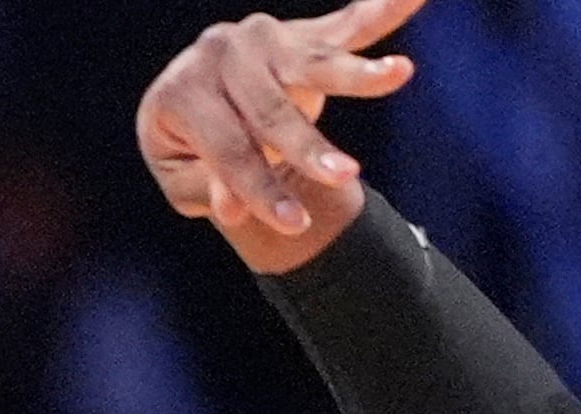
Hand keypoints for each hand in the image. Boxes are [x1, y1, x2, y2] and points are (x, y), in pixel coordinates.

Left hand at [136, 0, 424, 273]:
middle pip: (270, 108)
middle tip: (345, 177)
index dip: (259, 189)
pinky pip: (348, 25)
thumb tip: (232, 208)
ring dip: (358, 74)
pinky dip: (384, 11)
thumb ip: (208, 189)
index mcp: (181, 93)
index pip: (226, 147)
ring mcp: (262, 37)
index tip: (294, 225)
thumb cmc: (189, 149)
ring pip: (314, 62)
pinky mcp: (300, 35)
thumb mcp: (184, 179)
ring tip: (400, 72)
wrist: (191, 101)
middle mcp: (219, 52)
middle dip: (307, 146)